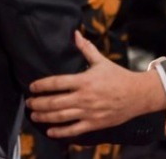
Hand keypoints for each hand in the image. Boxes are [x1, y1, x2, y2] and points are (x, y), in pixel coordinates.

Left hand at [27, 31, 165, 137]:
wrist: (137, 95)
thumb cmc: (118, 77)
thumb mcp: (101, 61)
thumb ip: (86, 49)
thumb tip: (75, 34)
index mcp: (84, 80)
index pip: (57, 82)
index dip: (42, 85)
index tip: (32, 87)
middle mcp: (84, 97)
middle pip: (55, 102)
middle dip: (39, 103)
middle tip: (29, 102)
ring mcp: (88, 112)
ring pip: (61, 116)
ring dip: (45, 116)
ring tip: (34, 115)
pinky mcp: (94, 123)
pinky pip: (74, 130)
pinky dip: (60, 131)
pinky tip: (50, 130)